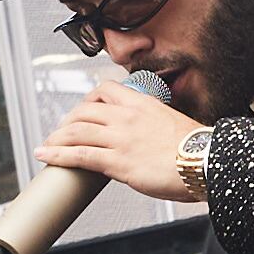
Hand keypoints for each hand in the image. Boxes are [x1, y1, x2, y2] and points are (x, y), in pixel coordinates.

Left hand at [41, 73, 209, 206]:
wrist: (207, 163)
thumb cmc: (196, 150)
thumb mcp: (172, 124)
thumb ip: (153, 124)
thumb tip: (146, 136)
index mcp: (142, 104)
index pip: (105, 90)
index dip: (87, 100)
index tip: (82, 111)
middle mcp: (127, 117)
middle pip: (84, 111)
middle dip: (67, 122)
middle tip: (61, 133)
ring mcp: (120, 138)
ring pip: (76, 131)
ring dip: (56, 138)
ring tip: (47, 145)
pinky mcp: (117, 161)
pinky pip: (79, 155)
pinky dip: (57, 154)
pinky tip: (45, 155)